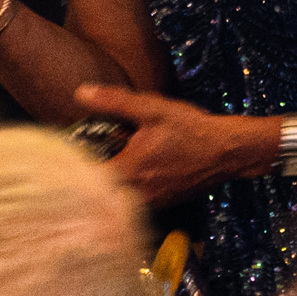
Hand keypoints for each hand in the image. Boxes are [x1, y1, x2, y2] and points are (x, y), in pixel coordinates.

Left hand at [74, 85, 278, 206]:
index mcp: (129, 173)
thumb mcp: (150, 109)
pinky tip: (139, 169)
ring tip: (113, 162)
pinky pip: (140, 200)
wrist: (228, 150)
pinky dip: (133, 189)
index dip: (74, 171)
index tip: (68, 159)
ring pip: (122, 199)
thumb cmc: (191, 129)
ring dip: (114, 185)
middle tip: (88, 158)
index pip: (87, 182)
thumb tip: (81, 93)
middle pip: (102, 194)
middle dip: (94, 177)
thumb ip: (113, 102)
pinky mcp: (167, 203)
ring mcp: (154, 202)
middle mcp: (139, 194)